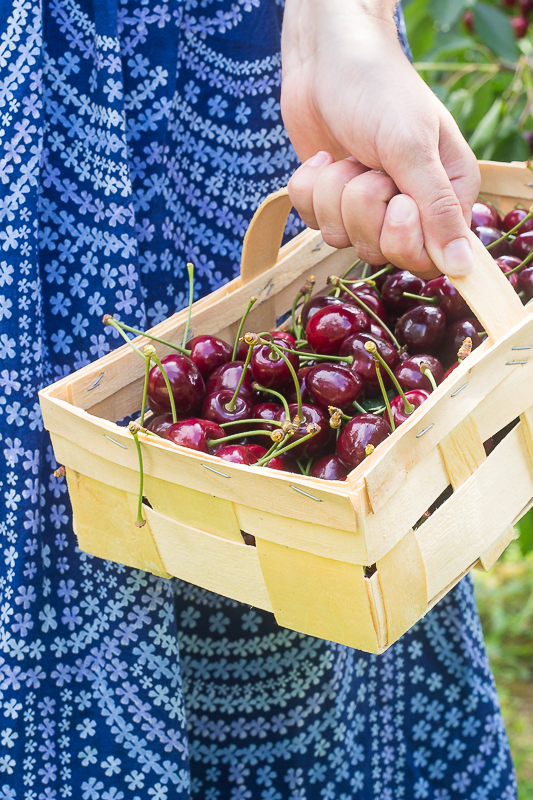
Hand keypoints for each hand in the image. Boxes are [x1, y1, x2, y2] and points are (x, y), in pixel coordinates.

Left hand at [281, 0, 479, 278]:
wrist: (325, 58)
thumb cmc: (378, 90)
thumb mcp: (412, 147)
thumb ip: (437, 209)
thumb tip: (462, 268)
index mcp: (447, 195)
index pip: (426, 256)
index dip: (402, 235)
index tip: (395, 198)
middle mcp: (410, 207)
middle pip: (380, 251)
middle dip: (362, 207)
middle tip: (368, 167)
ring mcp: (367, 208)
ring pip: (341, 239)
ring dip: (334, 192)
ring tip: (347, 155)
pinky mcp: (331, 203)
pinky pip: (311, 223)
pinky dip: (310, 189)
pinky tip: (323, 158)